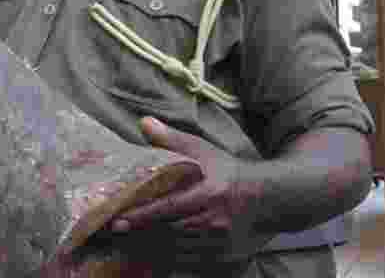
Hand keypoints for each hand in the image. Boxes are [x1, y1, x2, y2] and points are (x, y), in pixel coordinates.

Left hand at [108, 117, 268, 263]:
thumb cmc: (229, 172)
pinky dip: (169, 259)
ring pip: (177, 250)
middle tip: (113, 231)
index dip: (142, 216)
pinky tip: (152, 252)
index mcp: (211, 193)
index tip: (118, 220)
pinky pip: (189, 263)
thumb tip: (144, 122)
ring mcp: (221, 243)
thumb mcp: (204, 151)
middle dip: (141, 233)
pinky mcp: (224, 259)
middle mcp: (217, 221)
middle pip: (169, 232)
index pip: (169, 207)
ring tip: (126, 241)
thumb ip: (172, 140)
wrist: (271, 199)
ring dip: (151, 248)